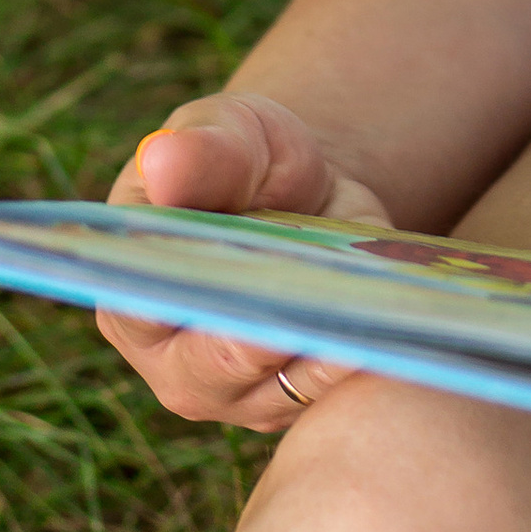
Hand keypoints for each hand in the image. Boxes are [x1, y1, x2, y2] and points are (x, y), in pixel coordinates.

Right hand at [96, 90, 390, 432]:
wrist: (308, 193)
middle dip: (263, 332)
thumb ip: (204, 149)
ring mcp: (243, 393)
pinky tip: (396, 316)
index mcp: (134, 296)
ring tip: (363, 302)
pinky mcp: (303, 399)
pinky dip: (366, 352)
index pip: (143, 309)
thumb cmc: (248, 159)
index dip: (183, 295)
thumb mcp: (231, 132)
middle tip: (310, 299)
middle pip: (216, 366)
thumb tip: (165, 159)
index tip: (228, 276)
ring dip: (325, 346)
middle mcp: (178, 363)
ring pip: (284, 388)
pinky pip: (337, 390)